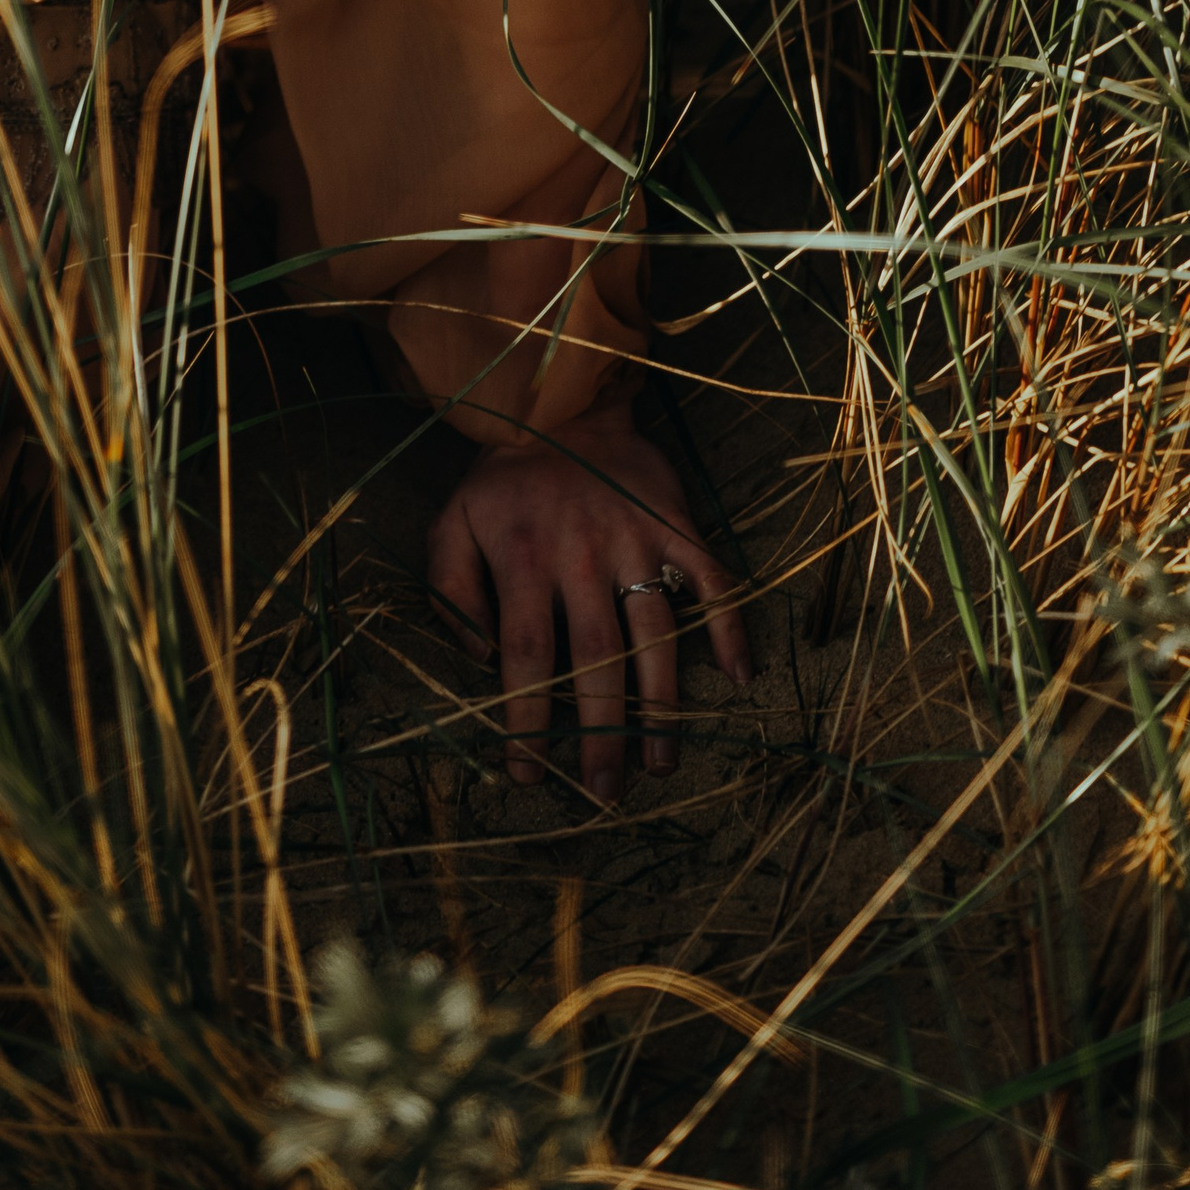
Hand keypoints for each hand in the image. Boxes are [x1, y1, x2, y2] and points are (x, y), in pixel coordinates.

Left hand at [425, 396, 749, 799]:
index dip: (526, 720)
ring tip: (659, 760)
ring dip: (662, 703)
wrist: (559, 397)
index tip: (528, 773)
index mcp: (523, 558)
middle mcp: (582, 555)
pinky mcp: (677, 523)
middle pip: (594, 660)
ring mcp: (635, 539)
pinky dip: (730, 626)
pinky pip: (713, 580)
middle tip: (606, 792)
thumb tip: (476, 657)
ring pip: (655, 634)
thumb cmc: (502, 475)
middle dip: (600, 733)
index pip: (524, 656)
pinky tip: (740, 675)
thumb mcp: (452, 520)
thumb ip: (450, 589)